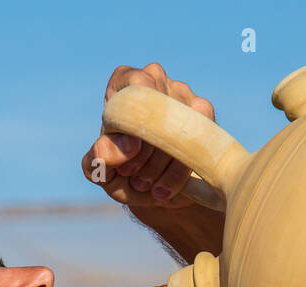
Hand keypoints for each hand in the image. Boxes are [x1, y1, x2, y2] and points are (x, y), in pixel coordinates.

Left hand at [81, 63, 215, 210]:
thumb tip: (128, 145)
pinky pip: (198, 137)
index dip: (132, 120)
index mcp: (124, 83)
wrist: (153, 188)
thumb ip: (101, 157)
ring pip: (177, 125)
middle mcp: (155, 79)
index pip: (133, 83)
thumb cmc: (121, 172)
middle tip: (135, 180)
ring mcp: (182, 92)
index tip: (128, 152)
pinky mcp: (204, 112)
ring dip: (162, 163)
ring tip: (146, 185)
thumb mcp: (101, 170)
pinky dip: (180, 169)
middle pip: (156, 110)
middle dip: (145, 152)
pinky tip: (165, 187)